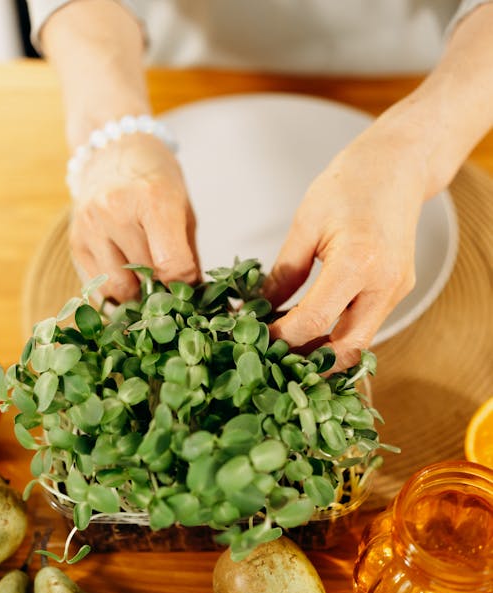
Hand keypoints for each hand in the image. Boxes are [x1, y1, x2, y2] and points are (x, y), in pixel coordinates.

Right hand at [70, 132, 199, 301]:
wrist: (112, 149)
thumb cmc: (156, 179)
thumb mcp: (183, 208)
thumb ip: (189, 254)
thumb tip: (193, 296)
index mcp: (153, 199)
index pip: (171, 265)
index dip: (184, 284)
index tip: (188, 282)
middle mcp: (116, 211)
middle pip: (146, 278)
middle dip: (163, 287)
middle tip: (169, 279)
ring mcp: (91, 227)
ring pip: (119, 289)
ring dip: (137, 291)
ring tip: (146, 277)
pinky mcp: (75, 241)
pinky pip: (99, 285)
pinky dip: (117, 286)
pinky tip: (126, 269)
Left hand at [264, 126, 427, 370]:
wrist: (399, 165)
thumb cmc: (352, 182)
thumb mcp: (306, 222)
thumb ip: (284, 272)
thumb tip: (261, 309)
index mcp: (359, 261)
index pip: (315, 321)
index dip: (283, 337)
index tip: (258, 337)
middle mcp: (385, 284)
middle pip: (346, 349)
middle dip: (308, 362)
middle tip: (274, 358)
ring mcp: (397, 291)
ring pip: (360, 345)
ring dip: (325, 354)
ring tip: (290, 348)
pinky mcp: (398, 291)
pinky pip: (366, 327)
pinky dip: (338, 336)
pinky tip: (312, 331)